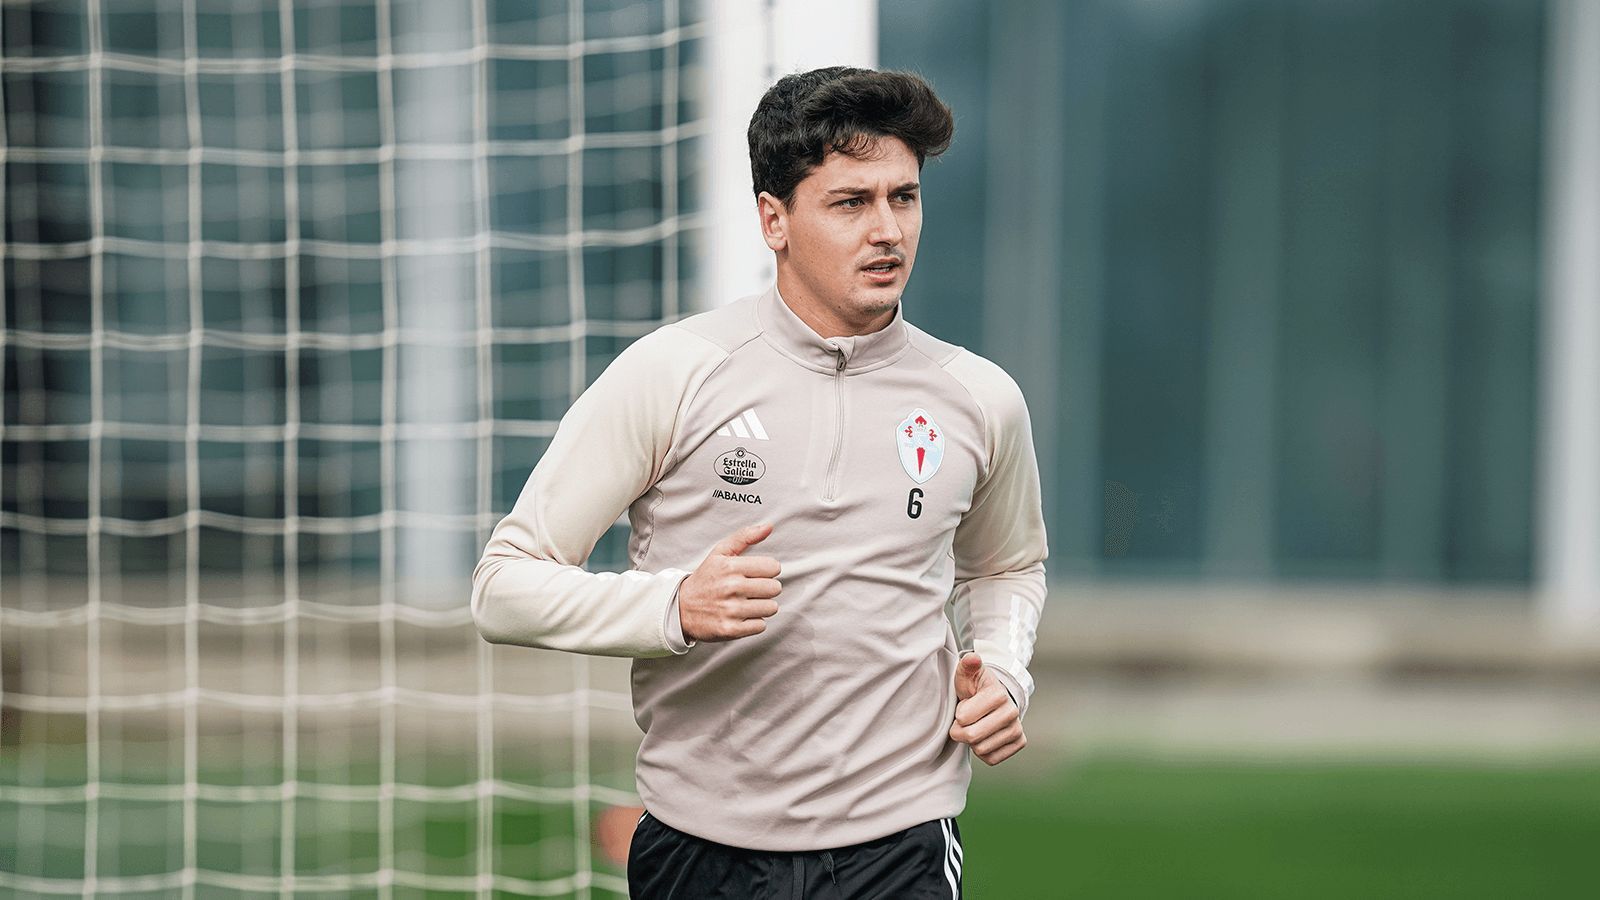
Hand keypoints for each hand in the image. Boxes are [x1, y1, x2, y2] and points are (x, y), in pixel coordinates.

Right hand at [677, 523, 782, 641]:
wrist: (681, 608)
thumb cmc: (705, 579)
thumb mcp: (720, 553)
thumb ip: (745, 537)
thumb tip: (769, 526)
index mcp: (730, 566)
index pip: (773, 567)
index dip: (768, 571)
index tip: (757, 574)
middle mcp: (731, 587)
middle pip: (774, 588)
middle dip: (767, 589)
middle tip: (752, 590)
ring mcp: (730, 610)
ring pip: (771, 608)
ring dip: (763, 606)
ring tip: (747, 603)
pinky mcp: (730, 629)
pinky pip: (761, 626)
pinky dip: (754, 622)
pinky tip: (742, 616)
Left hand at [948, 652, 1025, 765]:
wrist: (995, 699)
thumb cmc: (975, 687)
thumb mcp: (968, 674)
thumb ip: (967, 666)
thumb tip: (972, 658)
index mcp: (998, 694)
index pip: (963, 718)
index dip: (958, 714)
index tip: (965, 705)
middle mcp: (1012, 712)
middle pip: (972, 737)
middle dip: (961, 731)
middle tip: (965, 720)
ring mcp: (1017, 729)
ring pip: (981, 749)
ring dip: (972, 741)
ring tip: (977, 725)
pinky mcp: (1019, 743)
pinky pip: (991, 759)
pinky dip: (983, 751)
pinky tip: (985, 736)